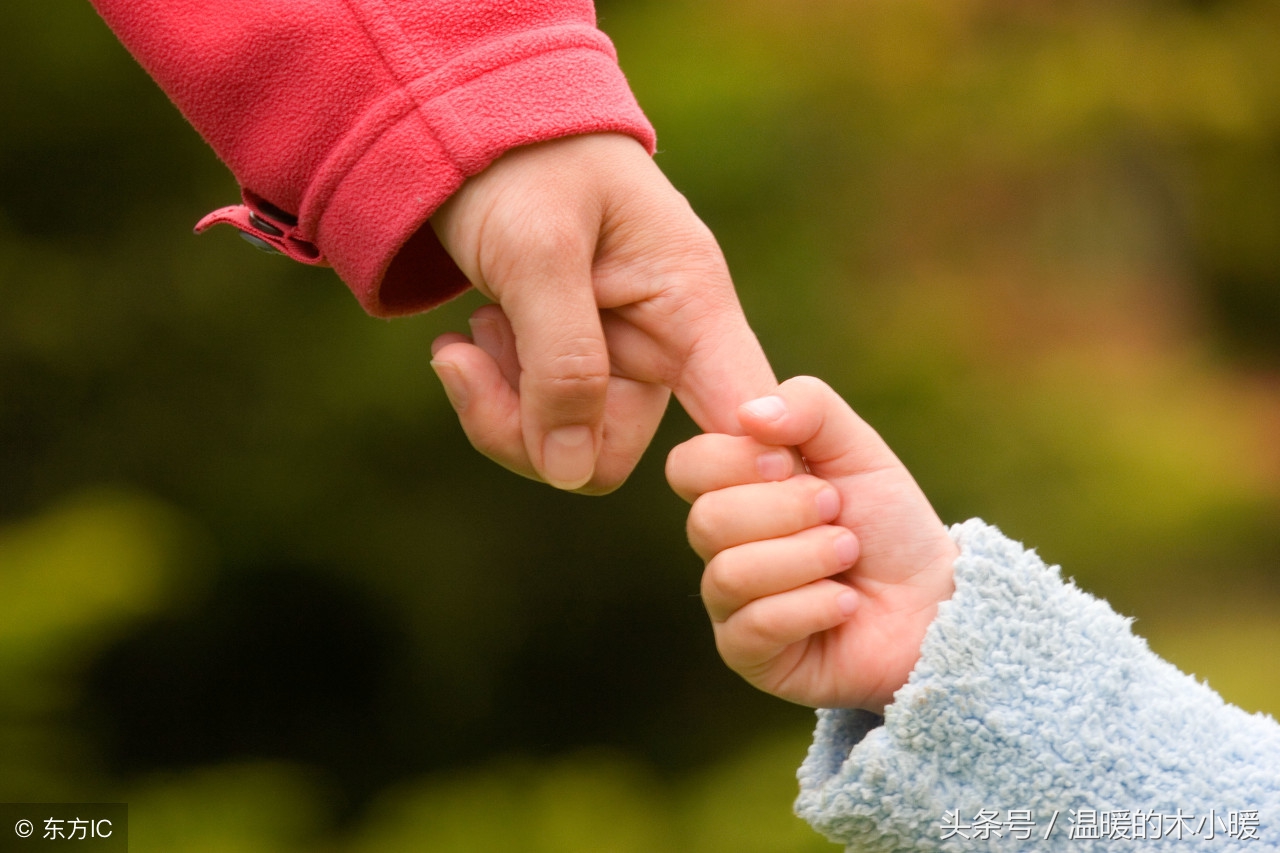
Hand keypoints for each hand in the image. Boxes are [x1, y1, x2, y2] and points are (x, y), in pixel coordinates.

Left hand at [428, 133, 774, 493]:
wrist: (470, 127)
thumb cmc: (522, 163)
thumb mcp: (539, 252)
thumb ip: (563, 363)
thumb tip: (572, 472)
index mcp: (690, 302)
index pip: (743, 412)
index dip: (730, 465)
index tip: (690, 486)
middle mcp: (663, 343)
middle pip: (613, 450)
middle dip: (532, 429)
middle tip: (473, 367)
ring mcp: (617, 360)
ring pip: (567, 448)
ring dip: (502, 406)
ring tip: (472, 332)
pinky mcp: (574, 368)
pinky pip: (535, 426)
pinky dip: (490, 392)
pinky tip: (468, 338)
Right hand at [666, 376, 958, 712]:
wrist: (936, 599)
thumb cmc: (889, 523)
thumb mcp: (858, 447)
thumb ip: (808, 407)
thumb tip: (748, 415)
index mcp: (734, 490)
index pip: (687, 466)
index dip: (735, 461)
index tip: (790, 463)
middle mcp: (721, 546)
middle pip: (707, 520)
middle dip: (787, 512)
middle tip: (837, 513)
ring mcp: (730, 603)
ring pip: (731, 573)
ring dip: (807, 558)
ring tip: (847, 554)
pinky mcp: (749, 654)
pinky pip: (755, 626)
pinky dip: (814, 606)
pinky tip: (845, 603)